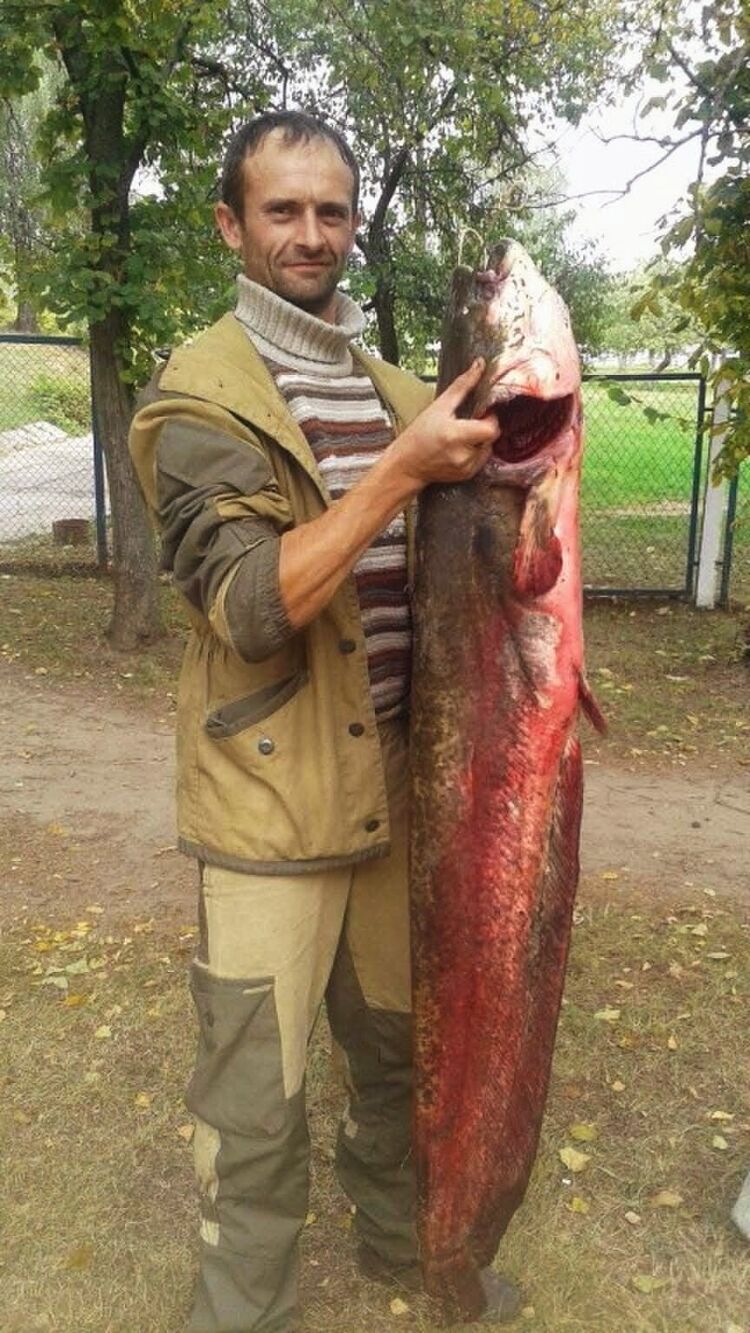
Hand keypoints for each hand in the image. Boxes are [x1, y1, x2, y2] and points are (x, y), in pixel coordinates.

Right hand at [388, 358, 499, 487]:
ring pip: (488, 448)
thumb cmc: (418, 435)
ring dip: (480, 439)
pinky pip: (481, 459)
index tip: (479, 413)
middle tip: (468, 423)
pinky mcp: (467, 475)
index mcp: (456, 436)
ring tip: (461, 435)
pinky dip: (475, 451)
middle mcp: (464, 455)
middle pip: (491, 437)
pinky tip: (459, 447)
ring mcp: (466, 468)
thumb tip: (479, 365)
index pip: (492, 428)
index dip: (490, 418)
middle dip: (483, 427)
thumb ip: (462, 386)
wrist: (406, 465)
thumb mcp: (439, 406)